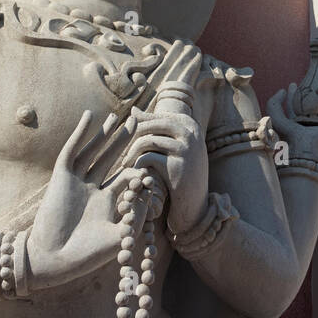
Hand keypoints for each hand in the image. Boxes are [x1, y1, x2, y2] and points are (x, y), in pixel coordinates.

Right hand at [26, 110, 146, 289]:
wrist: (52, 259)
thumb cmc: (85, 254)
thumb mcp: (117, 236)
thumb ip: (135, 217)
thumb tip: (150, 195)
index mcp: (107, 203)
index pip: (126, 178)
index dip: (139, 166)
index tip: (153, 155)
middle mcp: (92, 189)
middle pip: (111, 158)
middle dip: (124, 141)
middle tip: (138, 121)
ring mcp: (76, 181)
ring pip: (93, 151)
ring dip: (104, 133)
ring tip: (116, 116)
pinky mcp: (61, 176)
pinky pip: (72, 150)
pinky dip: (81, 133)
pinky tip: (90, 116)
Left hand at [118, 70, 207, 234]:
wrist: (195, 207)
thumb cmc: (181, 175)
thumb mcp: (175, 149)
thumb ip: (157, 129)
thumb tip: (133, 110)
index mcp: (191, 127)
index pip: (159, 116)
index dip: (142, 124)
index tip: (131, 136)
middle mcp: (191, 134)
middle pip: (152, 125)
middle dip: (133, 136)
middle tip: (123, 148)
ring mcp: (185, 149)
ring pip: (147, 141)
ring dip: (132, 152)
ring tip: (125, 163)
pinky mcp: (177, 165)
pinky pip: (147, 158)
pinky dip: (137, 166)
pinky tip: (135, 175)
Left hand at [267, 83, 317, 160]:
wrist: (306, 152)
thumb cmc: (290, 136)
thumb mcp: (276, 118)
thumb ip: (274, 104)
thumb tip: (282, 90)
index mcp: (295, 127)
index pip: (293, 107)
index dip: (292, 95)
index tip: (293, 84)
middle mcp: (309, 129)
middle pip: (310, 108)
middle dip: (310, 95)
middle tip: (311, 82)